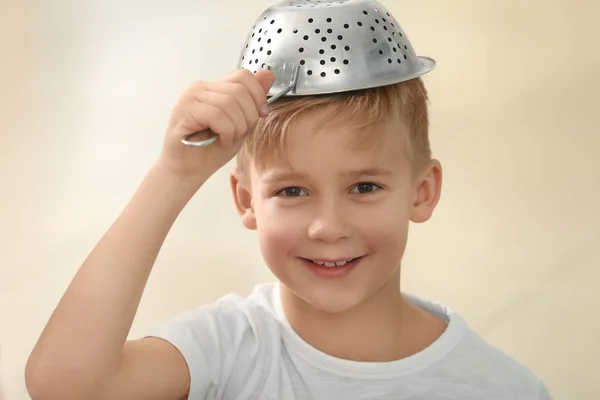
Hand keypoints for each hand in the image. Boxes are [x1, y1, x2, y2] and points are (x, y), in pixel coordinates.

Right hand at [157, 69, 274, 183]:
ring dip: (236, 128)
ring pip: (229, 102)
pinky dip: (226, 132)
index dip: (258, 95)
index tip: (261, 115)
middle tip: (238, 134)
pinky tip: (221, 140)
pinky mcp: (184, 110)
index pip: (243, 76)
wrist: (188, 171)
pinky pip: (217, 115)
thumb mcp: (242, 124)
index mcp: (214, 88)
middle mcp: (200, 87)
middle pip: (240, 90)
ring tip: (227, 139)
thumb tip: (269, 74)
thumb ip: (253, 101)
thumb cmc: (211, 150)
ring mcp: (191, 97)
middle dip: (248, 116)